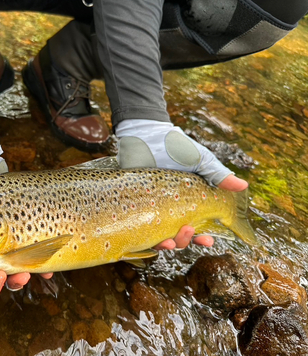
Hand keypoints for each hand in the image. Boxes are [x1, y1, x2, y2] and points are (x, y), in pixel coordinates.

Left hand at [116, 119, 248, 248]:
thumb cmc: (174, 146)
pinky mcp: (135, 206)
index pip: (198, 225)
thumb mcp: (199, 159)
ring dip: (169, 243)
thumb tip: (243, 185)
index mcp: (189, 200)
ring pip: (161, 236)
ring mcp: (152, 208)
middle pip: (180, 235)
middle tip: (190, 234)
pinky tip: (155, 239)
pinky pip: (141, 228)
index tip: (209, 241)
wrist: (145, 135)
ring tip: (171, 241)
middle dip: (186, 241)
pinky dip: (148, 237)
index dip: (204, 238)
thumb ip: (218, 174)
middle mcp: (171, 208)